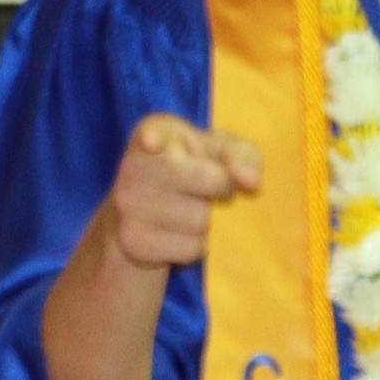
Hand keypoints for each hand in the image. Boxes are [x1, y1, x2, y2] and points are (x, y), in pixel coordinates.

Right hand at [108, 114, 262, 270]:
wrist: (146, 218)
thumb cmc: (194, 173)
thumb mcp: (221, 153)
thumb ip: (243, 156)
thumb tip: (251, 181)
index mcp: (155, 131)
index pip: (157, 134)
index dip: (155, 138)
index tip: (152, 142)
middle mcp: (133, 166)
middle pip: (209, 180)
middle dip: (222, 190)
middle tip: (210, 190)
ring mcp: (128, 205)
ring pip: (201, 220)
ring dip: (207, 222)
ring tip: (189, 211)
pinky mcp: (133, 241)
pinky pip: (190, 248)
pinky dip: (195, 246)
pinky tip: (177, 233)